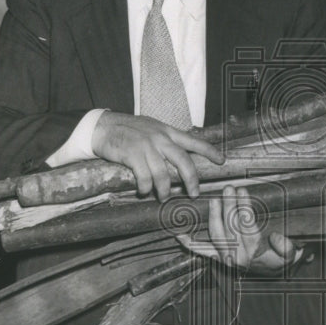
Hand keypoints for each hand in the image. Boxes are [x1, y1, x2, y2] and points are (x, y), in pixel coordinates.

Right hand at [92, 111, 223, 200]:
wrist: (104, 126)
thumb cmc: (129, 130)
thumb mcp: (152, 129)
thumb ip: (166, 140)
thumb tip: (179, 156)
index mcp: (167, 132)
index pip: (194, 141)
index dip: (209, 151)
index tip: (222, 161)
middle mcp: (160, 138)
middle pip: (183, 160)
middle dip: (192, 180)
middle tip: (194, 194)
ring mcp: (146, 146)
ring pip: (163, 174)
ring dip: (164, 190)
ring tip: (163, 197)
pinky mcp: (132, 154)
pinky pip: (144, 177)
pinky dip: (146, 188)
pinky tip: (144, 191)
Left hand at [177, 186, 303, 274]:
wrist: (273, 271)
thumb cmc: (281, 259)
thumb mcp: (291, 255)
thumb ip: (287, 247)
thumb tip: (277, 237)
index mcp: (255, 252)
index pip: (248, 226)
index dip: (245, 207)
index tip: (243, 191)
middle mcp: (238, 256)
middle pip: (231, 227)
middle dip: (229, 206)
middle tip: (229, 188)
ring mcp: (225, 258)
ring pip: (217, 233)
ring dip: (214, 215)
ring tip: (216, 198)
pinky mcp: (218, 258)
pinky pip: (202, 251)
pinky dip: (191, 244)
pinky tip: (180, 236)